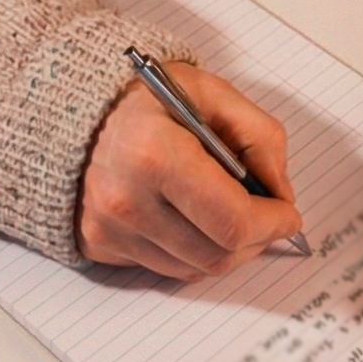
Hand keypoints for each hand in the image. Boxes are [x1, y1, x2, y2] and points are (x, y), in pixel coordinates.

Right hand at [79, 63, 302, 277]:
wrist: (73, 108)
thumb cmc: (147, 98)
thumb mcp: (211, 92)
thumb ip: (260, 137)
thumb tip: (281, 195)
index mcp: (154, 154)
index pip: (232, 219)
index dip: (273, 223)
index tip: (288, 214)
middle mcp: (126, 201)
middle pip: (217, 254)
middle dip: (257, 242)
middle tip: (270, 219)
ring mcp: (108, 230)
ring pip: (195, 269)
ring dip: (228, 250)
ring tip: (235, 216)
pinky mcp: (100, 246)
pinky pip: (166, 268)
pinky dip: (194, 251)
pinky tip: (196, 220)